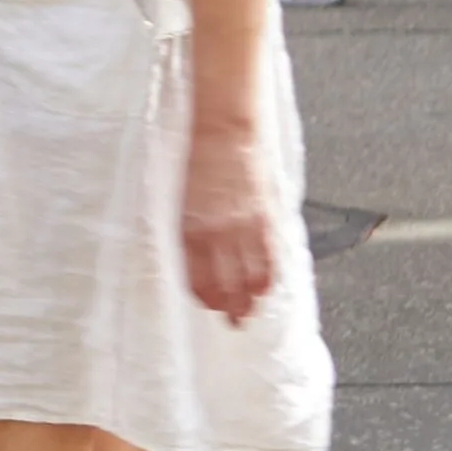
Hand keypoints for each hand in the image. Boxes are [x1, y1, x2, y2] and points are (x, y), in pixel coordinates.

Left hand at [179, 110, 279, 323]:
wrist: (224, 127)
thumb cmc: (197, 156)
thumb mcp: (182, 194)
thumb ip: (191, 226)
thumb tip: (197, 254)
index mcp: (190, 224)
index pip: (196, 272)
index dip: (203, 294)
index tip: (207, 306)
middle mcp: (216, 229)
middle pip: (225, 278)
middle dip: (228, 304)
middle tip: (232, 323)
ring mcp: (243, 223)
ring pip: (249, 271)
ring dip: (250, 296)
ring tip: (250, 313)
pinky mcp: (265, 213)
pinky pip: (269, 252)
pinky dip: (269, 273)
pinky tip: (269, 287)